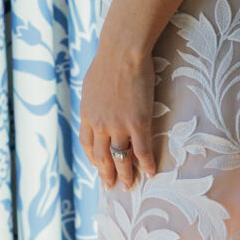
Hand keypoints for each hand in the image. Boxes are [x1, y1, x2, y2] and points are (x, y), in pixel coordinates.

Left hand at [79, 33, 157, 189]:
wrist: (122, 52)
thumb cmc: (108, 61)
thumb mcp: (91, 84)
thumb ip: (94, 100)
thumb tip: (97, 104)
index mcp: (87, 115)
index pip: (87, 145)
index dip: (93, 159)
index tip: (98, 166)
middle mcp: (100, 125)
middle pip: (102, 157)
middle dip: (107, 174)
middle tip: (111, 187)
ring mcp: (118, 126)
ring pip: (121, 158)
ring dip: (125, 175)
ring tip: (129, 187)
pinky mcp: (138, 123)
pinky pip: (142, 150)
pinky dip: (147, 163)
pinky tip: (152, 172)